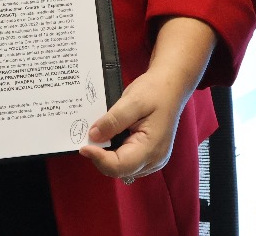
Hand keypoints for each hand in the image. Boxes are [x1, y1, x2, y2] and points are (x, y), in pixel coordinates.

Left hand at [78, 66, 190, 181]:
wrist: (171, 86)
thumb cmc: (155, 91)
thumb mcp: (132, 100)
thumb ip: (113, 120)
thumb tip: (93, 137)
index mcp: (151, 148)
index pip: (119, 166)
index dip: (99, 159)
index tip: (84, 146)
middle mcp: (154, 160)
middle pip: (119, 170)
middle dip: (101, 157)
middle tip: (88, 140)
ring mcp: (153, 160)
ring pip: (122, 168)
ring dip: (107, 157)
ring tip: (99, 138)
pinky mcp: (150, 155)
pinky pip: (128, 161)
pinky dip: (115, 153)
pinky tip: (110, 139)